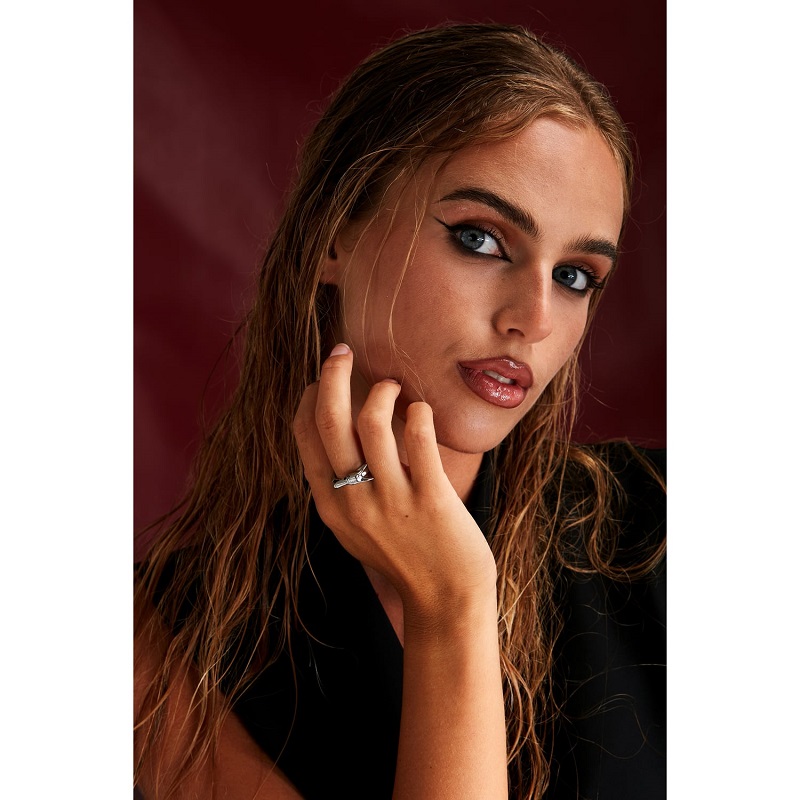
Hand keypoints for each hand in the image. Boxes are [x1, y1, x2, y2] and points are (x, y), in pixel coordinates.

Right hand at [292, 344, 496, 620]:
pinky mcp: (430, 499)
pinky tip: (420, 411)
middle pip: (330, 420)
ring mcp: (390, 500)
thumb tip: (336, 436)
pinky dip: (417, 412)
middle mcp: (353, 500)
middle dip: (333, 374)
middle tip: (343, 350)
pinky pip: (417, 437)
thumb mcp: (355, 529)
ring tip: (394, 386)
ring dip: (382, 390)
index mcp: (330, 505)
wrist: (446, 599)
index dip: (310, 398)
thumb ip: (340, 489)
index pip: (305, 436)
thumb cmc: (404, 558)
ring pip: (371, 421)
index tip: (322, 377)